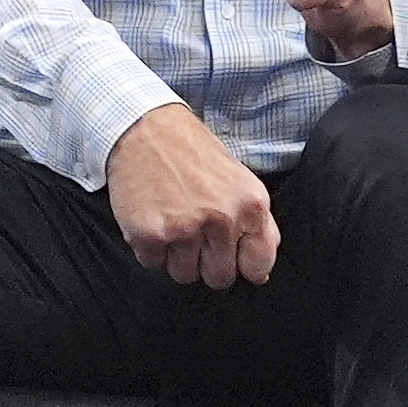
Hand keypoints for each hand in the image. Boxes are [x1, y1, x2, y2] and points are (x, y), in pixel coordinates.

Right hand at [107, 103, 278, 287]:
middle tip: (195, 232)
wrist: (146, 128)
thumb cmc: (193, 154)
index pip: (258, 266)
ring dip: (177, 256)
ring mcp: (184, 230)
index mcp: (250, 205)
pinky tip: (154, 218)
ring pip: (184, 275)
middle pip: (219, 278)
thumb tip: (261, 273)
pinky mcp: (150, 235)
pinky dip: (151, 248)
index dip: (243, 264)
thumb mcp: (241, 181)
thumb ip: (258, 226)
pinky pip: (153, 264)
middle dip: (207, 262)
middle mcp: (221, 220)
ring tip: (173, 221)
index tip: (232, 254)